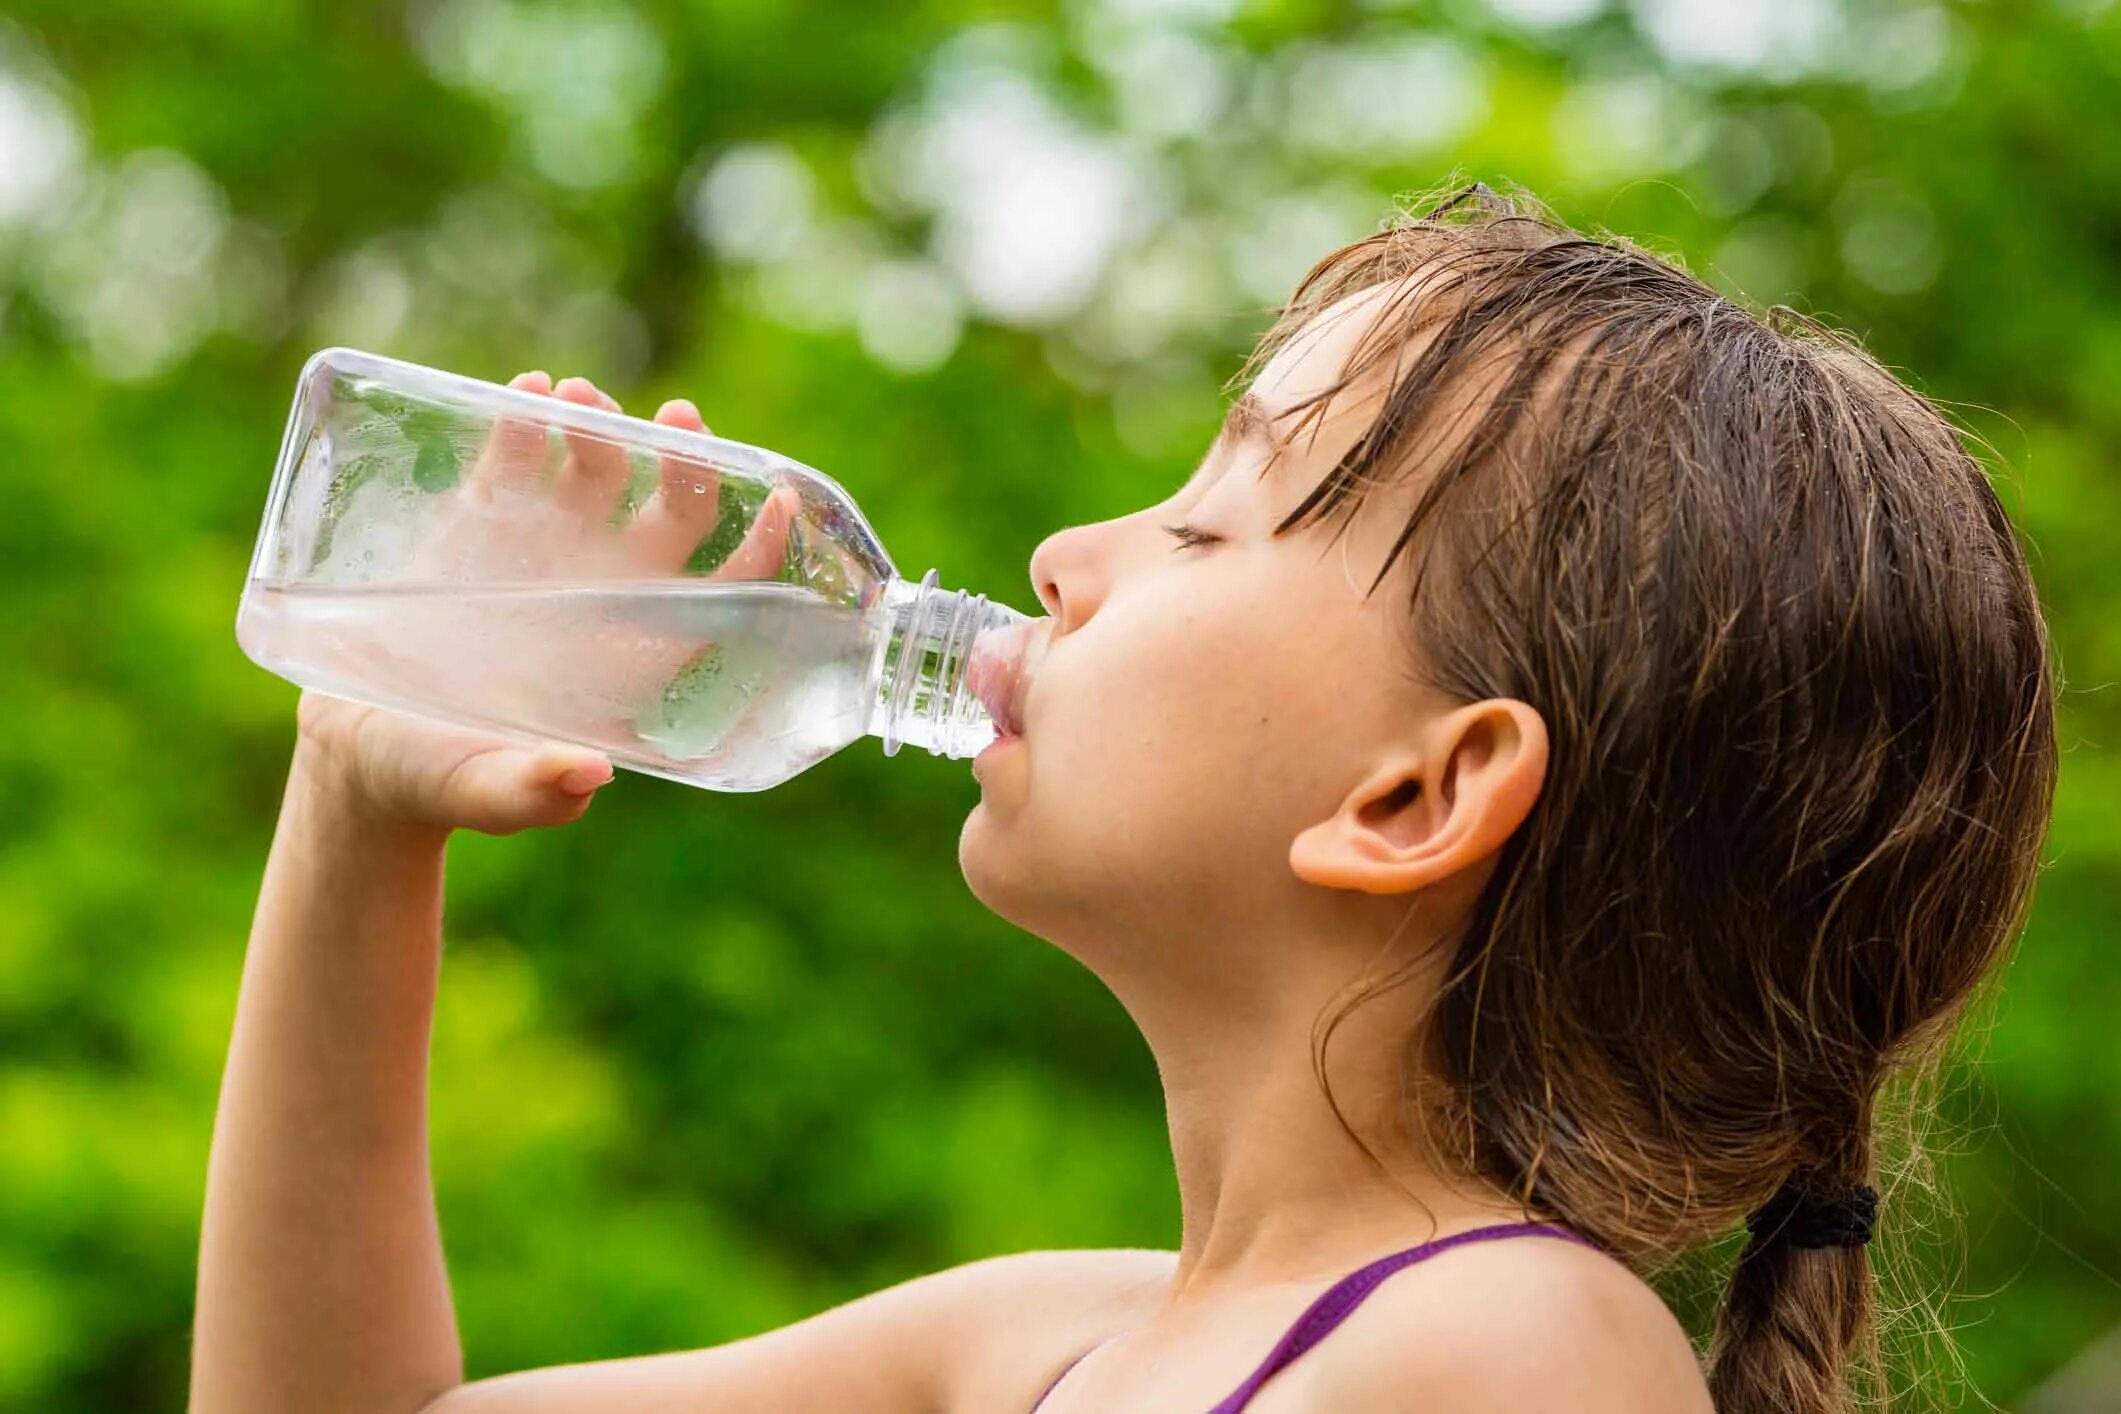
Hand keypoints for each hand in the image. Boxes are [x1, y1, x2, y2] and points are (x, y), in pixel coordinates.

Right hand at [295, 371, 795, 837]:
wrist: (364, 746)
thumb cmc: (440, 781)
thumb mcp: (484, 792)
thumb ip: (534, 790)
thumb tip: (586, 777)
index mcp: (633, 655)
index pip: (724, 595)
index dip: (760, 552)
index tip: (782, 503)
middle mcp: (606, 592)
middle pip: (677, 513)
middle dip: (689, 463)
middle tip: (678, 418)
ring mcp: (548, 547)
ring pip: (604, 467)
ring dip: (604, 424)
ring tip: (577, 394)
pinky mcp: (483, 519)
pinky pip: (521, 454)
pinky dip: (528, 417)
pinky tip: (531, 392)